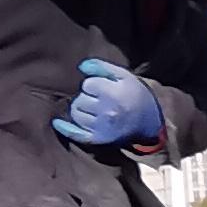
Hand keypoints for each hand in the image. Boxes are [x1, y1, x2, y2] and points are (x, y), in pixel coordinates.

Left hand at [51, 59, 167, 150]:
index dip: (94, 83)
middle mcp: (106, 112)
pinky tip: (57, 122)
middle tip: (98, 99)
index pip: (88, 84)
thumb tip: (81, 67)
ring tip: (92, 108)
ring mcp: (100, 128)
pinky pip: (74, 133)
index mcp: (114, 94)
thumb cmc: (135, 95)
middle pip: (80, 99)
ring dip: (80, 109)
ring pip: (76, 113)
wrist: (149, 123)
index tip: (103, 87)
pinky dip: (64, 127)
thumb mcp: (124, 76)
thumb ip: (102, 67)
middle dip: (86, 96)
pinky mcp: (97, 139)